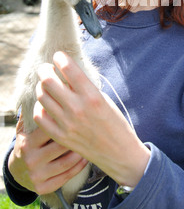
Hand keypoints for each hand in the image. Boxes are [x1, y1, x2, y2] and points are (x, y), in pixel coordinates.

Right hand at [8, 115, 87, 195]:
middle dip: (75, 135)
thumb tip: (44, 91)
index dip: (65, 120)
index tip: (79, 113)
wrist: (17, 170)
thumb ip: (33, 113)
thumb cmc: (28, 142)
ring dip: (80, 151)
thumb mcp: (25, 129)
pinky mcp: (44, 187)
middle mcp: (31, 159)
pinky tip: (86, 157)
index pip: (49, 128)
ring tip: (91, 141)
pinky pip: (67, 175)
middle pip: (60, 145)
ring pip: (66, 161)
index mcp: (28, 142)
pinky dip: (79, 166)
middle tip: (90, 127)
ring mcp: (37, 175)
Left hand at [34, 51, 149, 186]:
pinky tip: (46, 104)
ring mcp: (67, 123)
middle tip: (47, 68)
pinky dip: (40, 107)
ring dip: (41, 86)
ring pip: (42, 96)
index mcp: (92, 96)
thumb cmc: (115, 122)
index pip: (68, 68)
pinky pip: (40, 117)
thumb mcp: (104, 99)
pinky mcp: (60, 136)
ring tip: (46, 84)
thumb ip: (85, 87)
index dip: (60, 58)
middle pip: (49, 81)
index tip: (59, 55)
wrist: (119, 153)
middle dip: (45, 70)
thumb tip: (67, 72)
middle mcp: (77, 108)